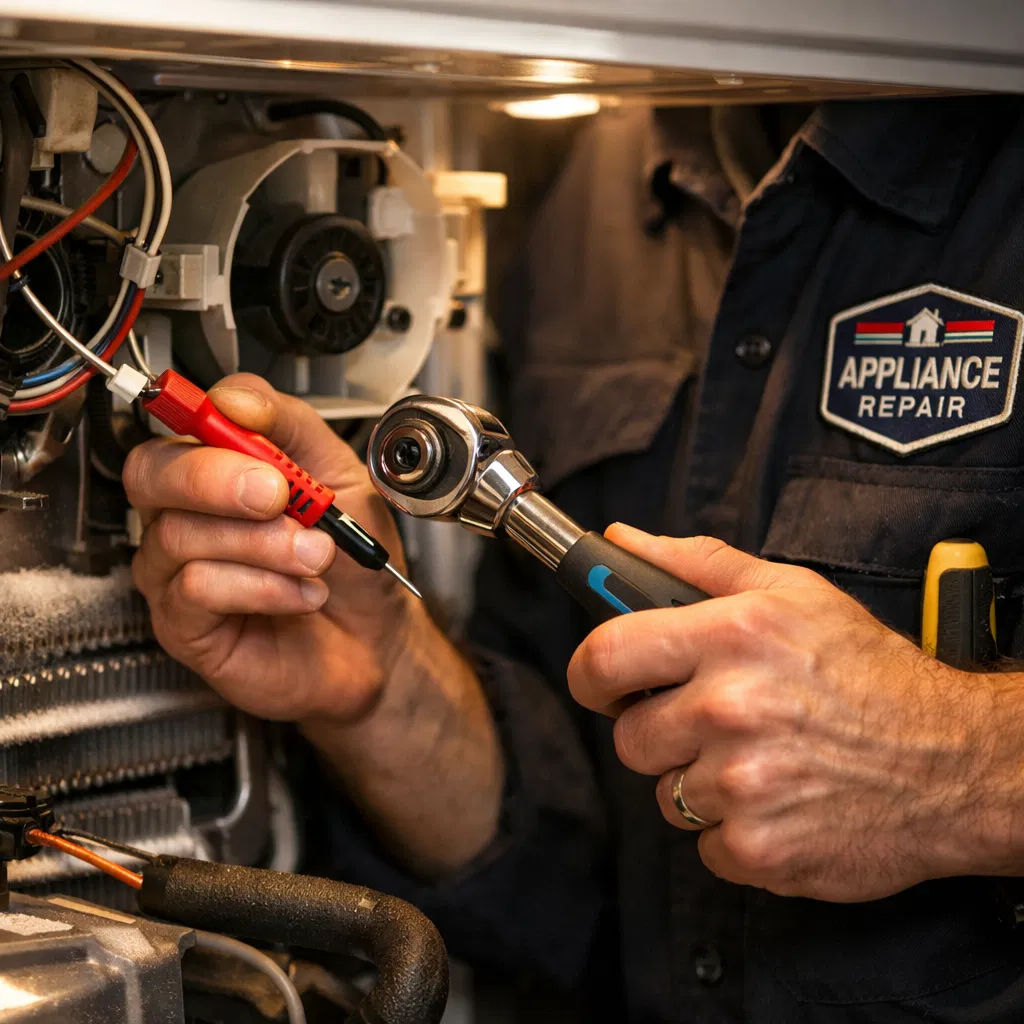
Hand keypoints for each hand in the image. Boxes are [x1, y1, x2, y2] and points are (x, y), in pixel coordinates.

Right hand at [124, 372, 417, 723]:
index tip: (256, 435)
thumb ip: (290, 425)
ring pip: (181, 535)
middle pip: (151, 474)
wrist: (377, 638)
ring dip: (264, 544)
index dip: (207, 422)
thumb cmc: (352, 563)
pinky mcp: (183, 625)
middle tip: (279, 496)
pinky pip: (196, 589)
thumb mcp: (341, 475)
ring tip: (316, 556)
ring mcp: (177, 572)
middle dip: (217, 479)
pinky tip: (300, 593)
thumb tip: (236, 399)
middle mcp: (186, 516)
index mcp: (218, 470)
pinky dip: (262, 587)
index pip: (177, 425)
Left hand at [567, 525, 1015, 901]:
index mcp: (730, 637)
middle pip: (629, 737)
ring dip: (699, 783)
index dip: (589, 673)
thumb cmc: (867, 672)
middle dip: (658, 731)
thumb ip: (696, 563)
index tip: (600, 682)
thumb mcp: (790, 592)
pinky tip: (777, 801)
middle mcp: (729, 709)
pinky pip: (702, 844)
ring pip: (665, 794)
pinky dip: (732, 831)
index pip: (605, 655)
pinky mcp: (758, 848)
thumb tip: (619, 541)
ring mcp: (742, 785)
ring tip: (757, 759)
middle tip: (708, 722)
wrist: (954, 761)